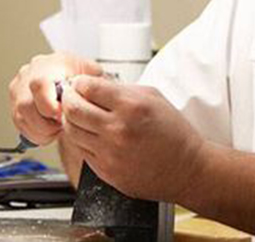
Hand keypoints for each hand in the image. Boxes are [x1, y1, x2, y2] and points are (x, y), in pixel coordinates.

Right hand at [8, 53, 101, 145]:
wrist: (66, 75)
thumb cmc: (77, 73)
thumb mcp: (90, 71)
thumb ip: (94, 79)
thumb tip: (95, 89)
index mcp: (47, 64)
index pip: (39, 84)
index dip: (49, 105)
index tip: (61, 115)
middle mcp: (28, 74)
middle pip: (26, 105)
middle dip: (46, 122)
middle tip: (61, 125)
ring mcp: (18, 89)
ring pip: (21, 118)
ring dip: (41, 130)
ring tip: (57, 128)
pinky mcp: (14, 104)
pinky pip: (20, 125)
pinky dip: (35, 133)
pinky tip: (48, 130)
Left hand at [62, 75, 205, 202]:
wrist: (186, 168)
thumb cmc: (174, 132)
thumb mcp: (154, 97)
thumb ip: (122, 88)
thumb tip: (96, 84)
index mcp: (131, 106)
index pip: (88, 88)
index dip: (80, 82)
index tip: (80, 83)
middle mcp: (118, 130)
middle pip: (73, 109)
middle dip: (68, 98)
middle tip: (72, 96)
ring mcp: (110, 153)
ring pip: (72, 130)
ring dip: (71, 119)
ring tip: (80, 114)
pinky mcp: (106, 171)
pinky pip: (81, 150)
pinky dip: (81, 139)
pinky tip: (91, 133)